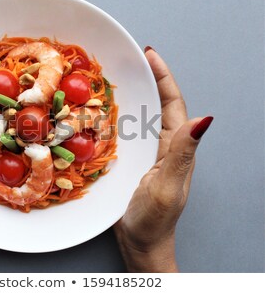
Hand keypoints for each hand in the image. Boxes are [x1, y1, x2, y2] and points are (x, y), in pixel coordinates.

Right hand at [114, 46, 212, 271]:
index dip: (163, 77)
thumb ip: (182, 153)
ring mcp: (143, 152)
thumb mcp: (169, 186)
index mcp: (175, 146)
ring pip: (135, 116)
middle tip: (123, 59)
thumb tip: (204, 119)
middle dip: (142, 79)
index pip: (172, 103)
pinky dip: (108, 118)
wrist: (139, 242)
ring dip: (124, 96)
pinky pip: (119, 133)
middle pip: (153, 103)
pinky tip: (93, 112)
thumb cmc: (155, 219)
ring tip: (105, 78)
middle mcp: (160, 144)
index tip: (148, 55)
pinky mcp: (127, 160)